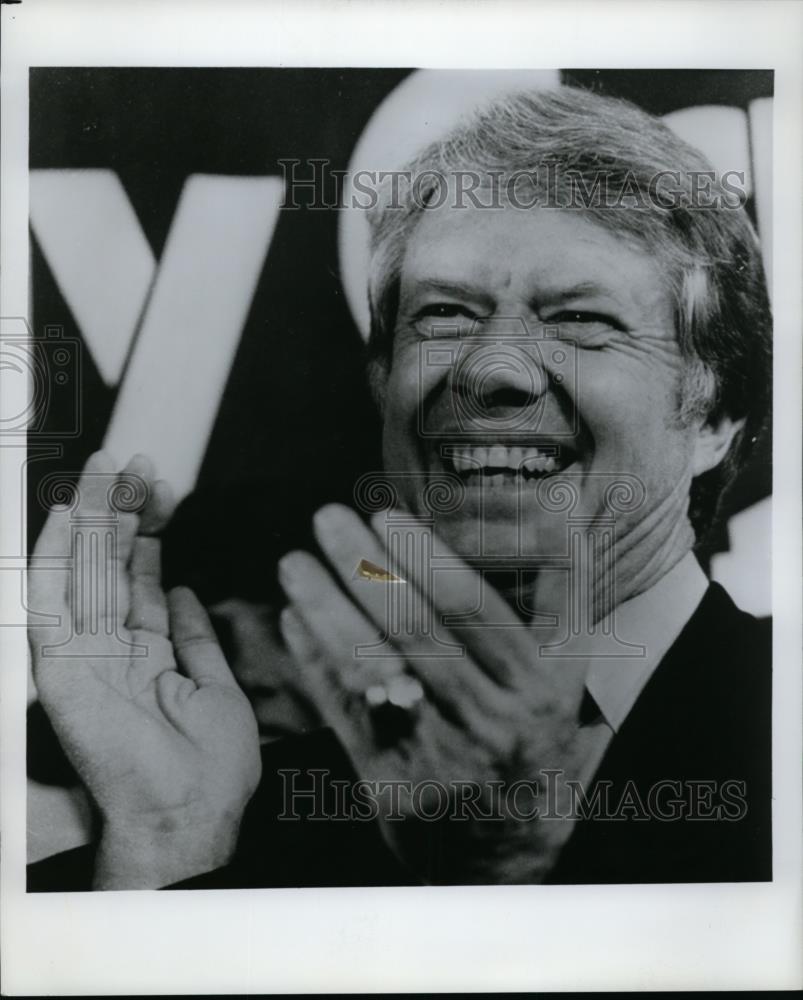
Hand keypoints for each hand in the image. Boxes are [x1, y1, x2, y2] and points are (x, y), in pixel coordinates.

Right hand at [28, 452, 260, 887]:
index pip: (141, 581)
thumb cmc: (210, 764)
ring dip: (92, 519)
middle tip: (136, 463)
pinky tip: (62, 515)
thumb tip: (183, 590)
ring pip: (82, 572)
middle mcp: (110, 650)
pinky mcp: (59, 667)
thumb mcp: (214, 684)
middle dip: (123, 513)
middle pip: (111, 568)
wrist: (188, 809)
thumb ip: (193, 635)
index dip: (151, 536)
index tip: (164, 493)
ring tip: (109, 469)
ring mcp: (83, 656)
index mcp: (147, 656)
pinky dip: (51, 557)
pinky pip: (48, 603)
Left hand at [278, 503, 587, 883]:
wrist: (510, 844)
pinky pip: (343, 712)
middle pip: (415, 633)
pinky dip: (315, 661)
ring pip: (370, 670)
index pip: (475, 610)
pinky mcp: (390, 787)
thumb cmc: (534, 734)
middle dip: (363, 568)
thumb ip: (564, 593)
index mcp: (538, 688)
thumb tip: (559, 508)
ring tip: (294, 563)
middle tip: (326, 519)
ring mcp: (437, 761)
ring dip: (324, 609)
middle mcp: (491, 724)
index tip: (385, 515)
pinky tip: (295, 619)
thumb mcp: (568, 670)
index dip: (427, 558)